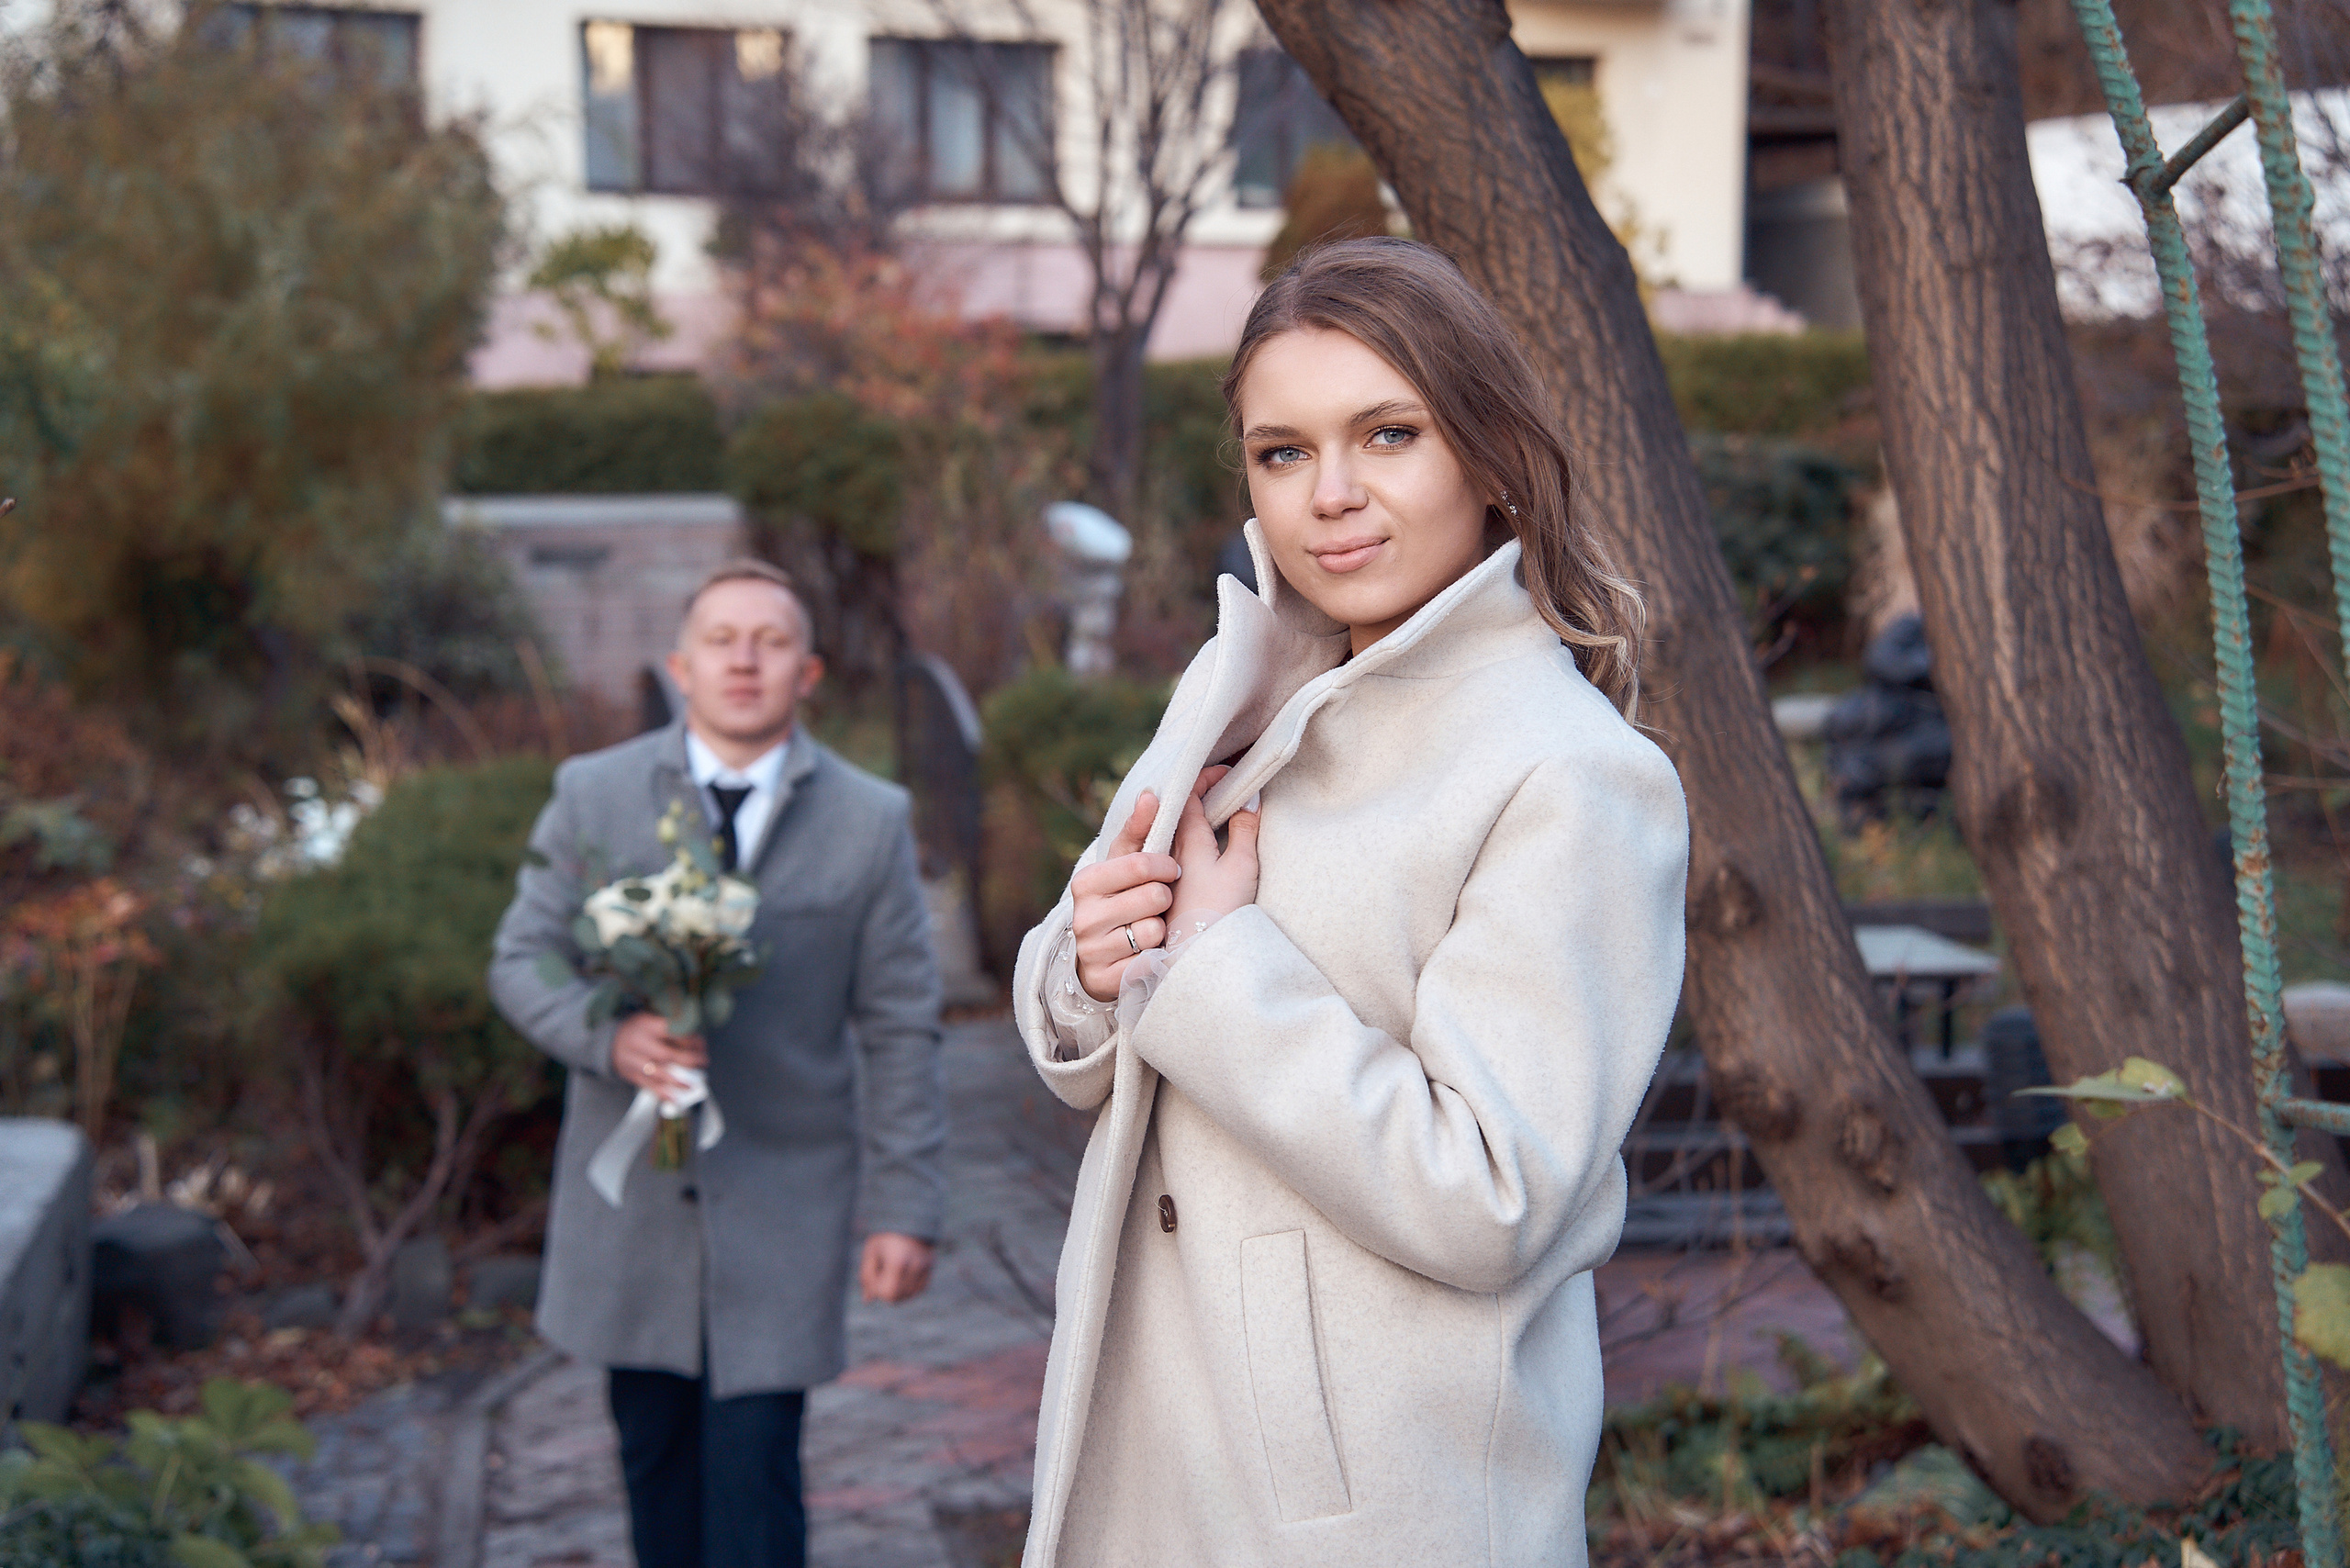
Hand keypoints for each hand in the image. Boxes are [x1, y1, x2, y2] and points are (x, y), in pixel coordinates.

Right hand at [611, 1012, 706, 1100]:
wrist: (610, 1041)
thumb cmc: (639, 1029)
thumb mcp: (652, 1018)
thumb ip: (671, 1027)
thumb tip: (697, 1041)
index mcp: (646, 1025)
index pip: (671, 1031)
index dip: (689, 1039)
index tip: (701, 1044)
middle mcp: (639, 1043)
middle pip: (664, 1054)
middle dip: (687, 1060)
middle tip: (703, 1061)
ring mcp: (633, 1061)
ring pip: (657, 1073)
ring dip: (678, 1081)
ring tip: (693, 1085)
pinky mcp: (632, 1075)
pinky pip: (648, 1086)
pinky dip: (663, 1094)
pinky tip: (676, 1099)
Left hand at [860, 1232, 934, 1302]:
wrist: (907, 1216)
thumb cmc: (885, 1235)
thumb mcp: (871, 1252)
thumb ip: (867, 1276)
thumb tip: (868, 1300)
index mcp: (898, 1262)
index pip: (889, 1294)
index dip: (878, 1291)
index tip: (874, 1277)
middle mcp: (915, 1265)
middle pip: (899, 1297)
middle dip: (887, 1292)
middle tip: (881, 1275)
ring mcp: (926, 1266)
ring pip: (910, 1294)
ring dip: (898, 1290)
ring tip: (891, 1273)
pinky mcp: (931, 1266)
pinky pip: (920, 1288)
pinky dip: (909, 1287)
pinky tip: (901, 1276)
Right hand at [1070, 791, 1182, 1002]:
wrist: (1101, 958)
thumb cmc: (1123, 899)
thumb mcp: (1127, 863)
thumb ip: (1140, 830)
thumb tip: (1151, 795)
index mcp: (1086, 881)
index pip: (1141, 863)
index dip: (1165, 866)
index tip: (1171, 870)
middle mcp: (1082, 916)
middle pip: (1153, 896)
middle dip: (1165, 898)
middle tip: (1160, 903)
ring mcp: (1092, 950)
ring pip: (1153, 930)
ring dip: (1162, 928)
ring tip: (1152, 928)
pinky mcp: (1106, 979)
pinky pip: (1151, 961)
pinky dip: (1157, 956)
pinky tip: (1148, 953)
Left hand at [1167, 766, 1258, 936]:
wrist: (1197, 956)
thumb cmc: (1220, 910)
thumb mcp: (1241, 866)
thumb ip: (1244, 830)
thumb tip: (1249, 800)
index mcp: (1187, 839)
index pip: (1187, 794)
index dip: (1205, 777)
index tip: (1226, 772)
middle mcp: (1171, 851)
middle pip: (1179, 811)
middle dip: (1199, 794)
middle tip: (1225, 786)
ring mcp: (1168, 872)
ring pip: (1176, 832)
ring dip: (1194, 817)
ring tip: (1217, 810)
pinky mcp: (1170, 890)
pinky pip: (1176, 852)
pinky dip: (1191, 839)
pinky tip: (1207, 845)